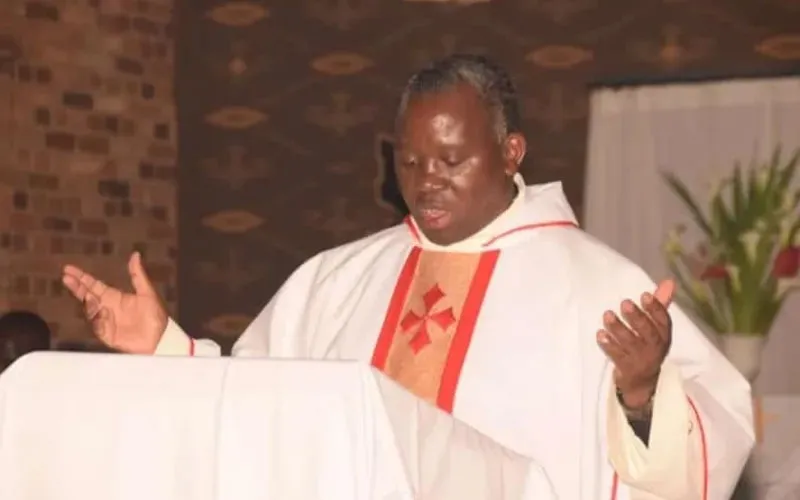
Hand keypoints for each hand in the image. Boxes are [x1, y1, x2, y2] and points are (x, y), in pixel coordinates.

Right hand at [62, 252, 167, 354]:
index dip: (82, 277)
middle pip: (87, 295)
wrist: (159, 339)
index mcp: (115, 297)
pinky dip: (97, 319)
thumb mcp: (147, 292)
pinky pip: (97, 326)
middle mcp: (107, 308)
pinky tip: (100, 312)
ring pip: (90, 310)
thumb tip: (136, 255)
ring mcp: (105, 321)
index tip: (69, 269)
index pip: (94, 285)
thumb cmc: (155, 316)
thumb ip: (138, 275)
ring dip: (87, 302)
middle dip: (76, 287)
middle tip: (66, 277)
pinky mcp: (107, 334)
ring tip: (87, 295)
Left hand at [597, 280, 674, 407]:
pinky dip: (609, 346)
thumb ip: (660, 303)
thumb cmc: (647, 345)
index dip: (655, 308)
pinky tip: (600, 335)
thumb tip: (669, 281)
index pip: (663, 321)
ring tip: (607, 315)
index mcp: (663, 335)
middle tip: (624, 303)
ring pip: (630, 343)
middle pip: (647, 332)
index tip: (644, 295)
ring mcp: (641, 360)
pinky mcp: (627, 369)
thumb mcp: (655, 326)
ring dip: (618, 328)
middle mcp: (655, 348)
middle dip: (637, 317)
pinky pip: (617, 356)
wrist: (642, 381)